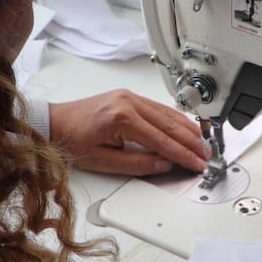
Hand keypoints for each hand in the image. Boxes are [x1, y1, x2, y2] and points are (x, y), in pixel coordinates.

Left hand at [49, 90, 208, 175]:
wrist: (55, 123)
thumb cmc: (74, 141)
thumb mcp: (104, 161)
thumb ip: (138, 163)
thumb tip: (164, 164)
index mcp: (122, 118)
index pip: (162, 140)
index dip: (183, 155)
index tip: (196, 164)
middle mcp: (129, 102)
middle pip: (170, 124)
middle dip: (192, 142)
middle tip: (206, 156)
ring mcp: (130, 97)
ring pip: (169, 114)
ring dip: (188, 130)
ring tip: (202, 145)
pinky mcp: (129, 96)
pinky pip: (160, 108)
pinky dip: (176, 120)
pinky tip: (186, 128)